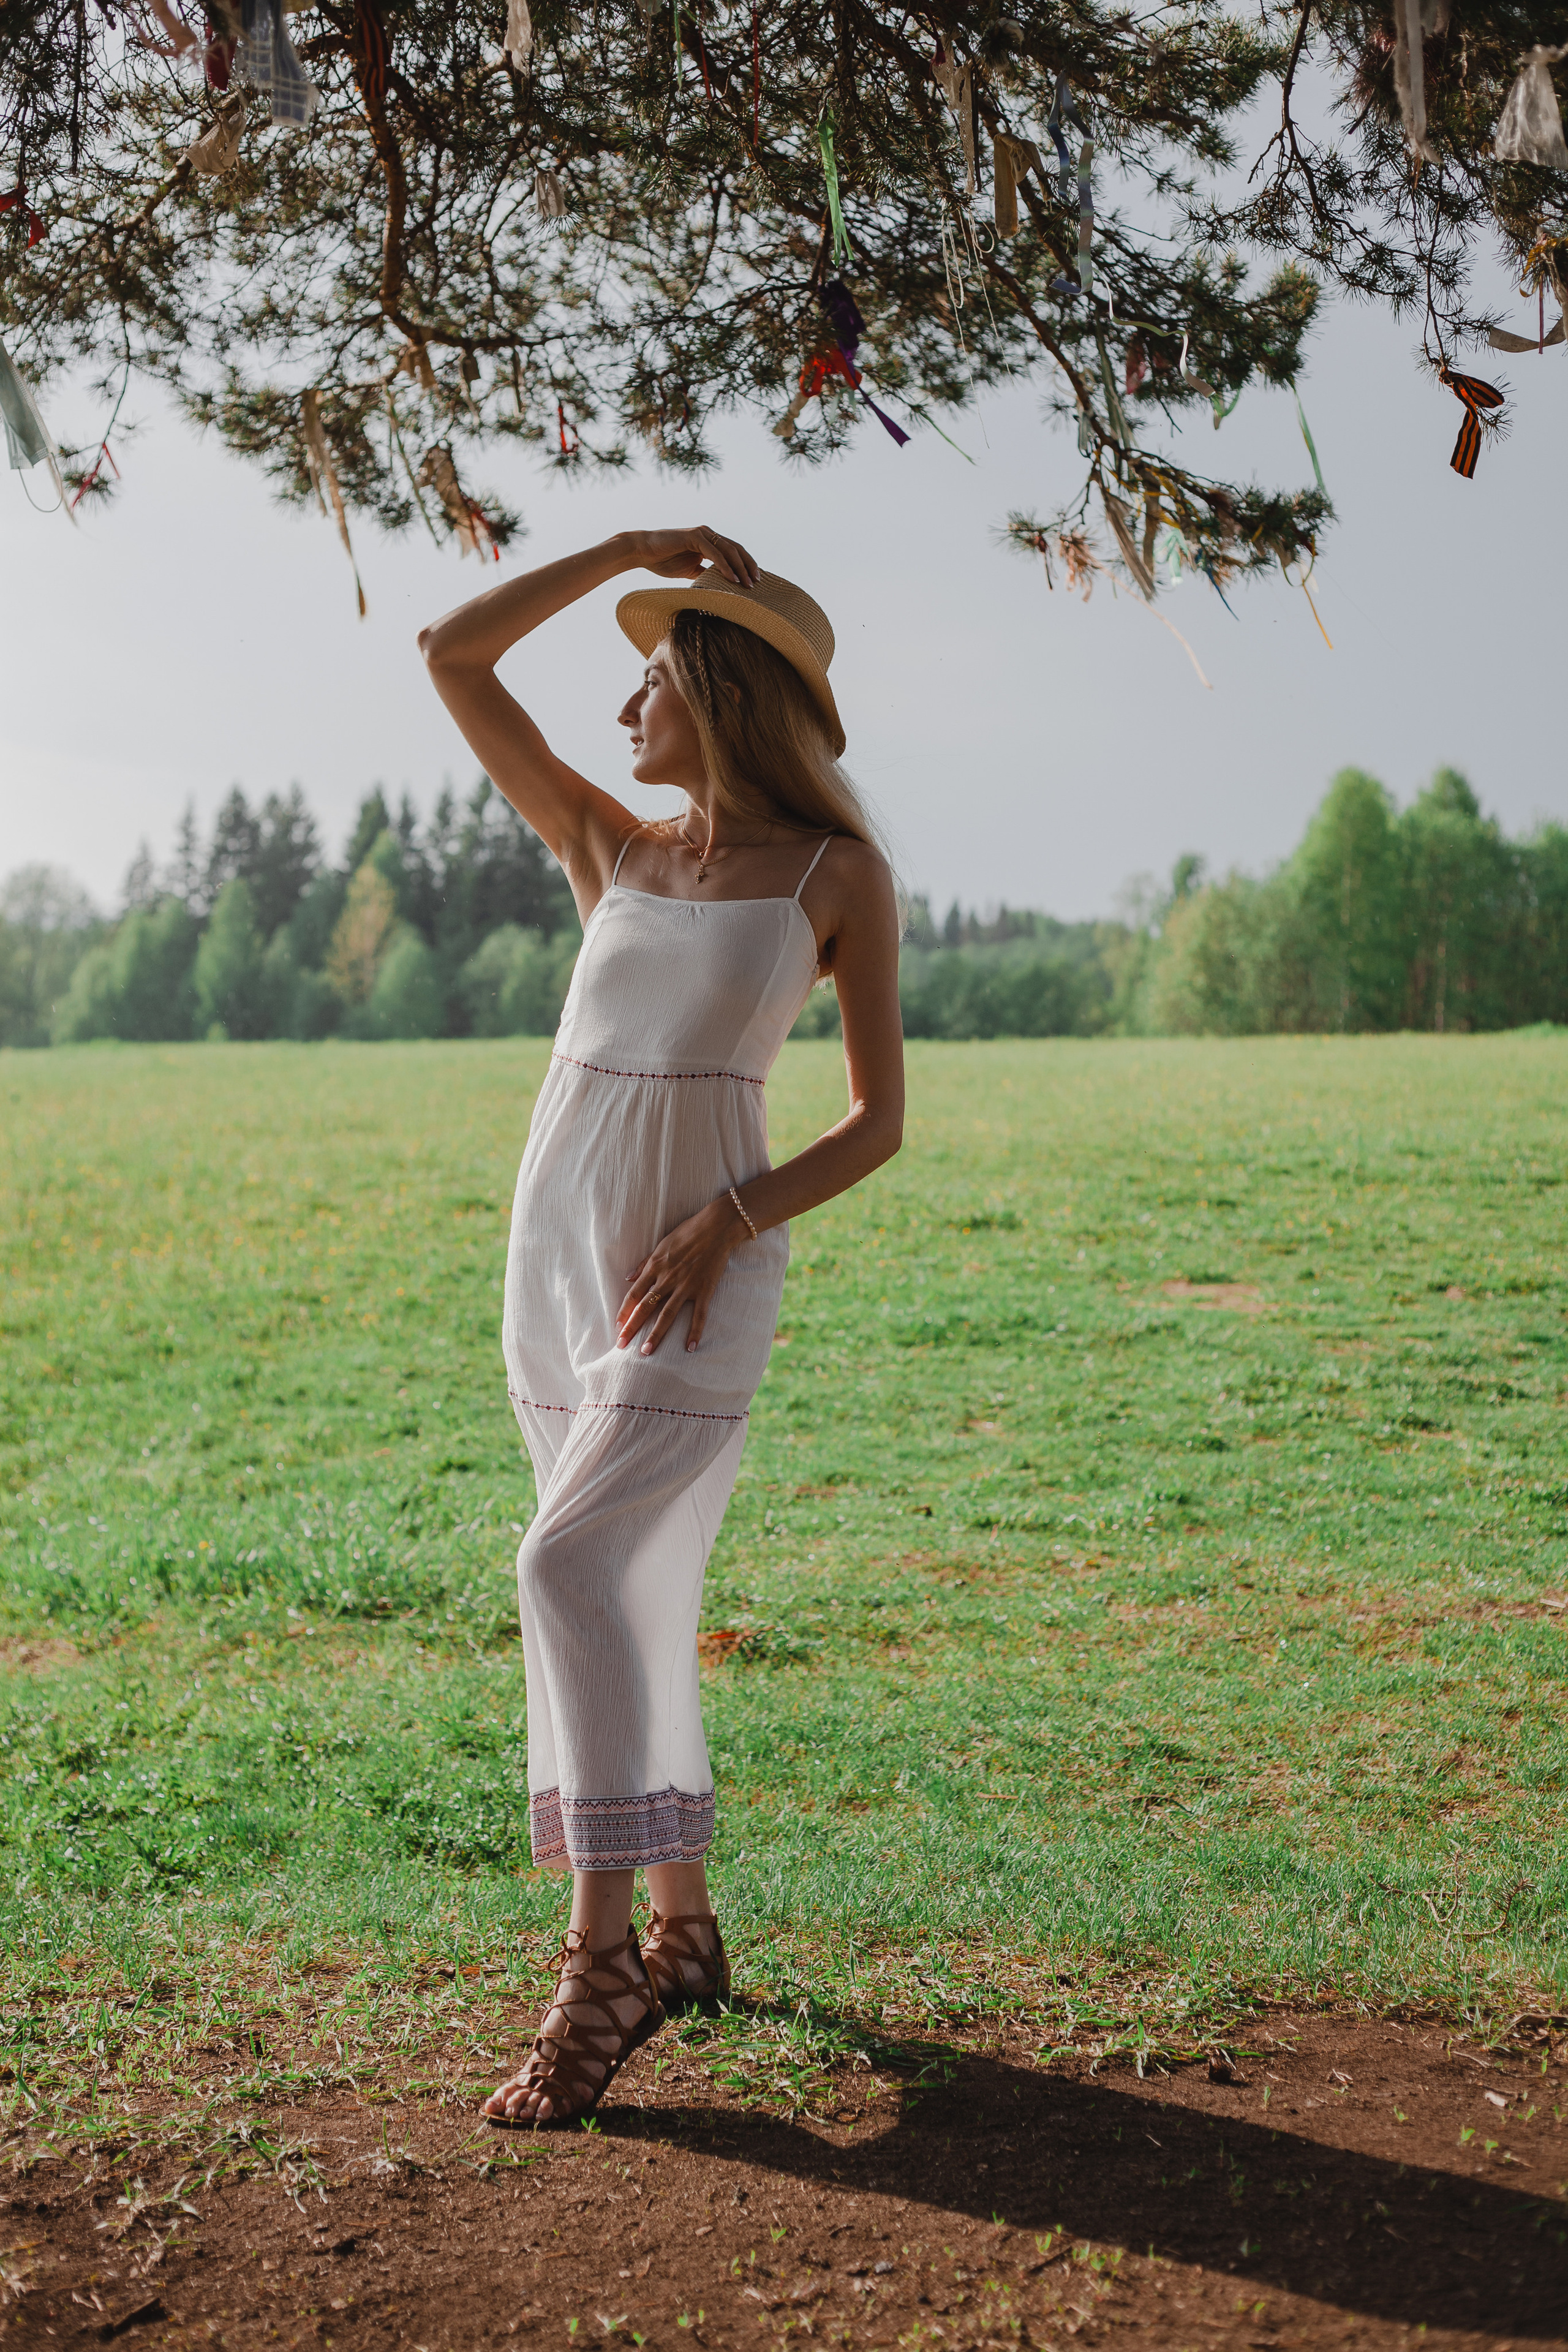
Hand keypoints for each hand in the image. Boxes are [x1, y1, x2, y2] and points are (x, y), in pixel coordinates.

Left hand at [616, 1195, 751, 1355]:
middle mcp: (668, 1279)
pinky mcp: (704, 1290)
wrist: (716, 1227)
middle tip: (621, 1345)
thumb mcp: (661, 1245)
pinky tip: (690, 1347)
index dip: (625, 1311)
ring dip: (656, 1334)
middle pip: (646, 1307)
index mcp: (655, 1267)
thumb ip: (644, 1264)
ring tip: (646, 1351)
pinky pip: (699, 1315)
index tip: (617, 1325)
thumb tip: (627, 1278)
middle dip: (632, 1327)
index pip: (635, 1294)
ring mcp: (686, 1286)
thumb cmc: (687, 1233)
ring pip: (667, 1314)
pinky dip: (695, 1331)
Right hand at [630, 525, 761, 587]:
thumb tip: (719, 586)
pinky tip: (732, 578)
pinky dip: (725, 566)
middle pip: (737, 549)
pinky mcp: (694, 536)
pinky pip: (715, 552)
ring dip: (740, 567)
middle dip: (749, 566)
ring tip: (747, 584)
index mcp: (709, 541)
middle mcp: (708, 535)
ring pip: (729, 550)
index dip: (746, 565)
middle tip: (756, 583)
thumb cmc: (663, 561)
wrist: (643, 552)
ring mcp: (702, 534)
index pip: (734, 552)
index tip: (754, 581)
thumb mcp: (690, 571)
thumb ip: (705, 574)